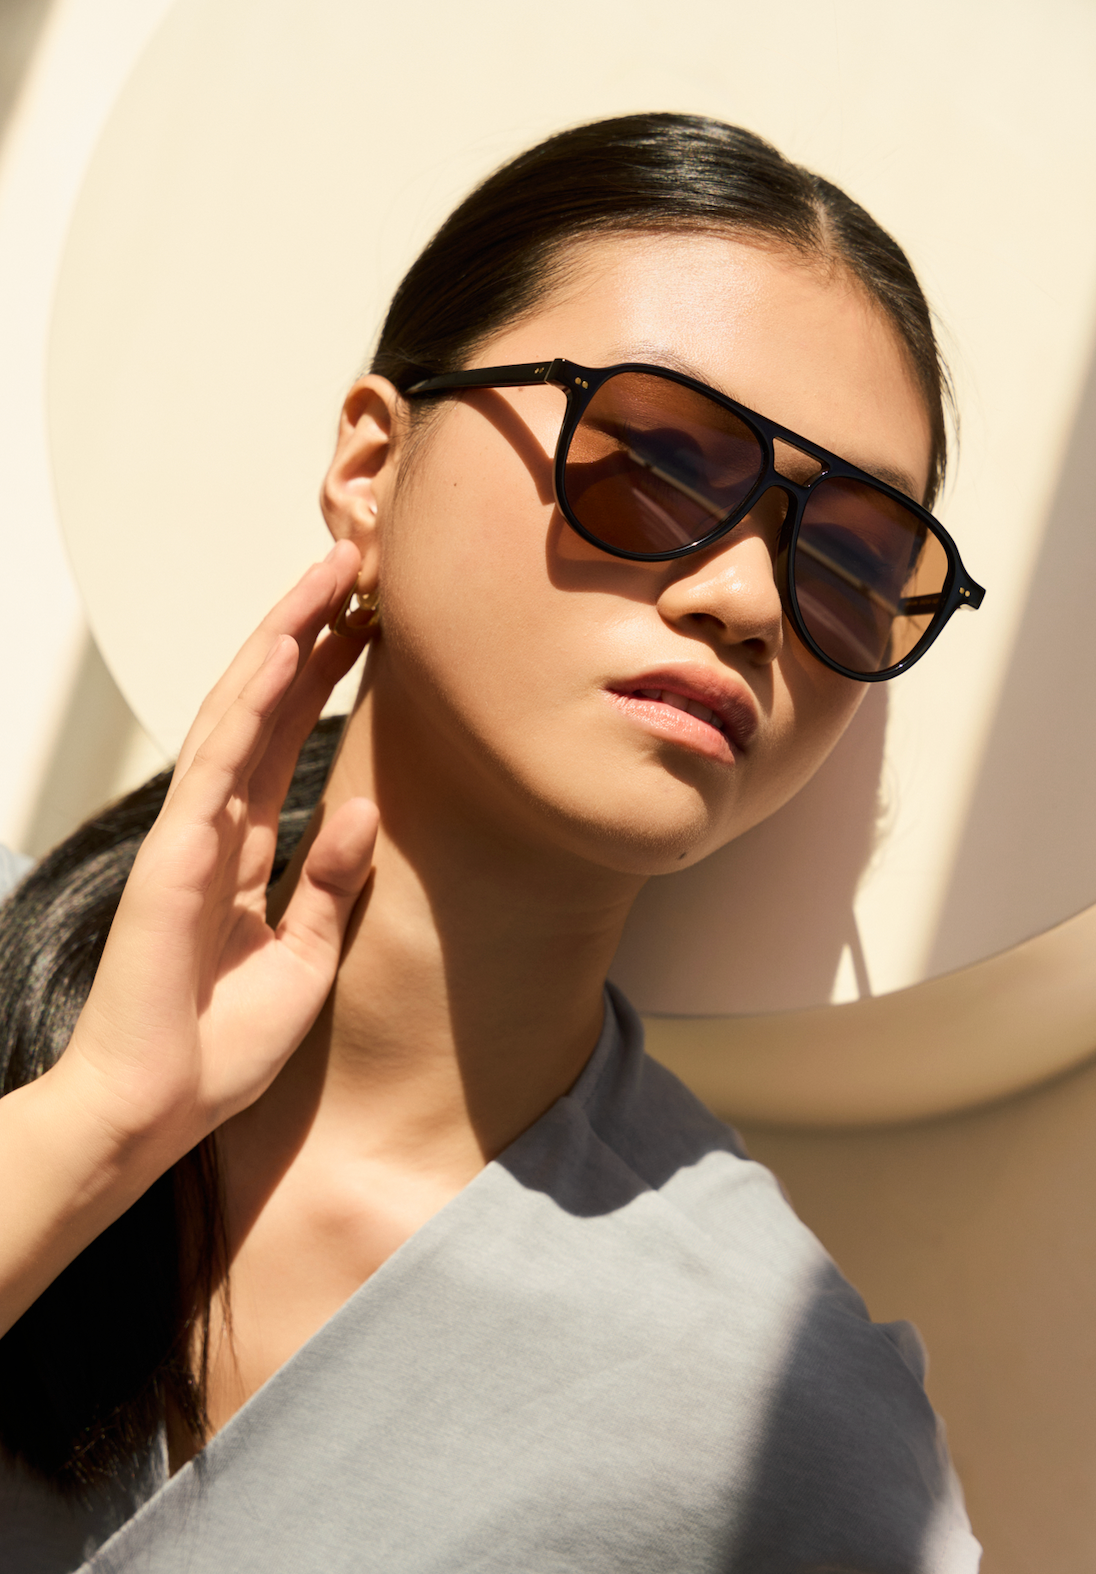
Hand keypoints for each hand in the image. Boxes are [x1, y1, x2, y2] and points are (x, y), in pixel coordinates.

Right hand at [59, 539, 377, 1156]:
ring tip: (332, 576)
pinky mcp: (177, 855)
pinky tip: (287, 648)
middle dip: (310, 631)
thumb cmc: (218, 1048)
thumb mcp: (304, 956)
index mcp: (246, 851)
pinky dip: (252, 702)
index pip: (287, 738)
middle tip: (355, 567)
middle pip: (265, 705)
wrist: (158, 1109)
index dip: (324, 675)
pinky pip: (220, 762)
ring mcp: (193, 833)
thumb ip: (330, 881)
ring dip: (287, 638)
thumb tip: (368, 808)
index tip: (368, 624)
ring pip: (242, 711)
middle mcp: (218, 826)